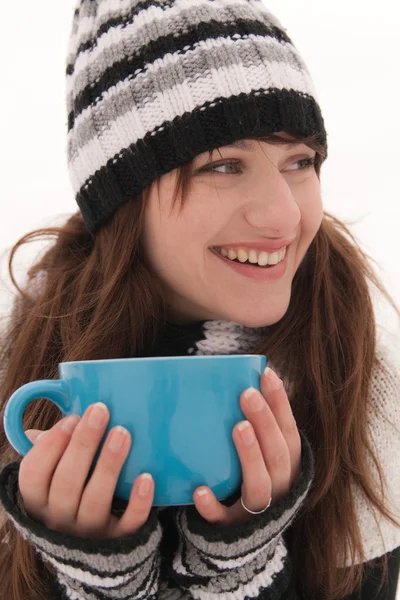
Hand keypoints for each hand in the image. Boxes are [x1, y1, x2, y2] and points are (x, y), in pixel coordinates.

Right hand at [21, 404, 153, 537]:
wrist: (92, 543)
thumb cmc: (70, 492)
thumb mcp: (51, 476)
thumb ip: (47, 452)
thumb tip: (36, 432)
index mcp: (38, 500)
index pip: (33, 475)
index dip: (50, 445)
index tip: (72, 418)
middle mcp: (59, 518)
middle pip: (66, 483)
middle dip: (83, 444)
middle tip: (100, 411)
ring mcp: (88, 531)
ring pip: (96, 501)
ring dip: (109, 465)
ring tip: (122, 433)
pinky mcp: (117, 538)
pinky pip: (128, 524)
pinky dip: (138, 503)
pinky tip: (147, 477)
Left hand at [193, 367, 301, 524]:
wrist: (244, 533)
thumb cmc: (251, 476)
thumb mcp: (262, 451)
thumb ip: (255, 424)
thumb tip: (238, 377)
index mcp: (288, 464)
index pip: (289, 430)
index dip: (280, 402)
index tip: (265, 373)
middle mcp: (280, 486)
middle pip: (277, 454)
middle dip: (264, 422)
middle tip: (246, 394)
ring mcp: (258, 510)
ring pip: (259, 486)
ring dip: (250, 455)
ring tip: (237, 427)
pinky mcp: (233, 527)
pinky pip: (224, 518)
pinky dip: (213, 506)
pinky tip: (200, 491)